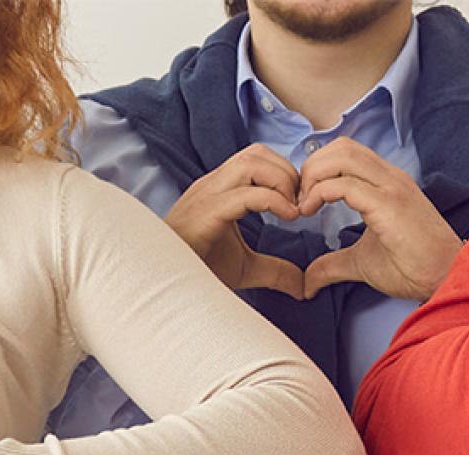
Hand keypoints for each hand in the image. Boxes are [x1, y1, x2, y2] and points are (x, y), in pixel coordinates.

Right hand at [165, 143, 305, 296]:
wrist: (166, 288)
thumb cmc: (198, 272)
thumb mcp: (245, 269)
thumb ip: (274, 270)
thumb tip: (302, 285)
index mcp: (219, 190)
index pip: (256, 158)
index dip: (285, 174)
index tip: (300, 204)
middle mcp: (211, 186)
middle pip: (256, 153)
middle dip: (287, 173)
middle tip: (301, 204)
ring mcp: (207, 196)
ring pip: (250, 162)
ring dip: (281, 181)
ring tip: (293, 210)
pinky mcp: (206, 213)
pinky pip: (245, 193)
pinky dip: (273, 200)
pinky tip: (288, 218)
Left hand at [297, 137, 462, 299]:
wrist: (445, 278)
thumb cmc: (411, 267)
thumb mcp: (360, 262)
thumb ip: (331, 265)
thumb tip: (306, 282)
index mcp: (385, 182)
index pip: (345, 152)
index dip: (316, 168)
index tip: (302, 199)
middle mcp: (389, 176)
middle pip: (341, 146)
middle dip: (310, 167)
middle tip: (298, 199)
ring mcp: (391, 187)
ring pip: (342, 156)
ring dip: (313, 176)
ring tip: (303, 205)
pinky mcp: (389, 204)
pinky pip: (346, 184)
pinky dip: (320, 193)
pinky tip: (309, 212)